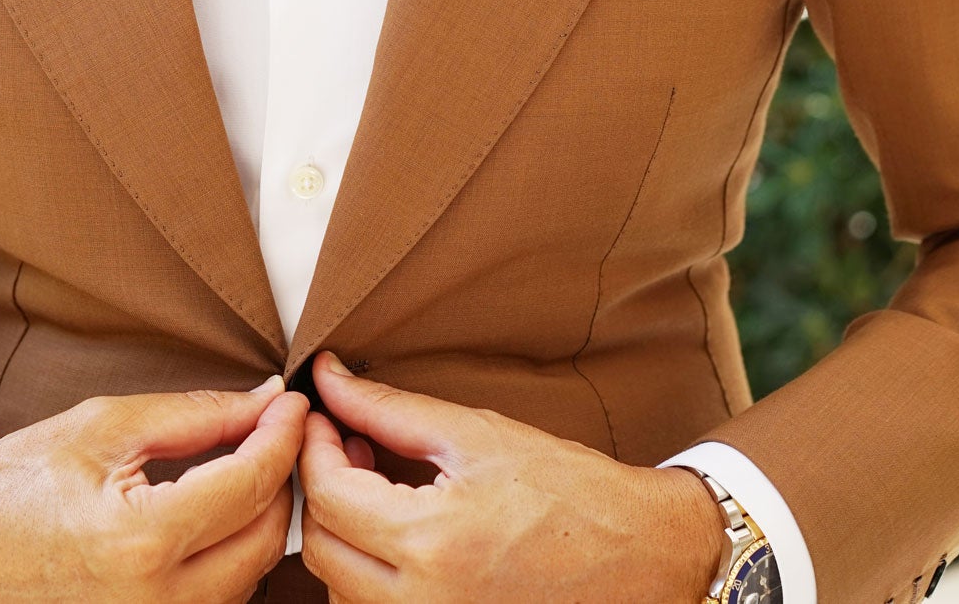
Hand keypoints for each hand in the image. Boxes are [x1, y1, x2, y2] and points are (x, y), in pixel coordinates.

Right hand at [0, 376, 308, 602]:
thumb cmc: (16, 482)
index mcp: (139, 543)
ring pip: (250, 579)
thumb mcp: (104, 428)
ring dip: (258, 523)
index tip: (295, 403)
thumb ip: (197, 417)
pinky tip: (214, 519)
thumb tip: (269, 402)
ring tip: (243, 469)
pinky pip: (216, 602)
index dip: (282, 436)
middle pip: (266, 540)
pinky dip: (229, 560)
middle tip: (273, 432)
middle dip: (279, 481)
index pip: (250, 485)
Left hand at [297, 352, 725, 601]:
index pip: (328, 494)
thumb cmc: (570, 490)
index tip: (321, 415)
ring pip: (341, 587)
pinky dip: (370, 572)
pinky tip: (399, 529)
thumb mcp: (476, 434)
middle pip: (321, 548)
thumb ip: (387, 408)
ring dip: (342, 533)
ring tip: (376, 482)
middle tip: (347, 443)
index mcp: (432, 541)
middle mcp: (425, 602)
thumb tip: (327, 377)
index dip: (313, 445)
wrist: (645, 555)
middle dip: (321, 489)